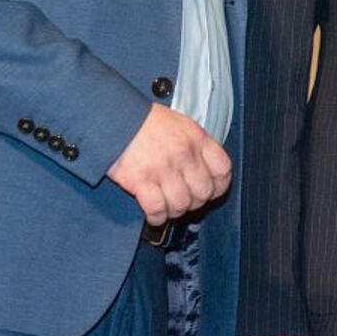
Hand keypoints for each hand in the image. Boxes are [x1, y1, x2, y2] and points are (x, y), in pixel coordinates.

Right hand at [105, 104, 231, 224]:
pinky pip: (157, 209)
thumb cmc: (144, 121)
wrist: (114, 118)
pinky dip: (157, 218)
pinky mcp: (140, 180)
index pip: (222, 170)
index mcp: (196, 138)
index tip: (212, 191)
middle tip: (186, 201)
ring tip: (169, 208)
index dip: (219, 186)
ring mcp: (162, 168)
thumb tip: (204, 167)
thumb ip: (195, 144)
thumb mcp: (179, 123)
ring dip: (176, 211)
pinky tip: (155, 216)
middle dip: (196, 202)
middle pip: (203, 192)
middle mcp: (183, 154)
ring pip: (182, 204)